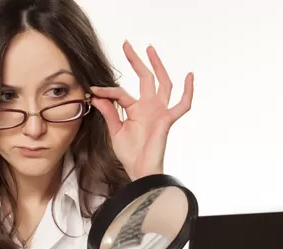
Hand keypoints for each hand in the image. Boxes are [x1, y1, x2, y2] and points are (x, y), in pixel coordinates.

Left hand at [90, 41, 193, 180]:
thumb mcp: (115, 131)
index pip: (121, 93)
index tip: (92, 90)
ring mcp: (159, 111)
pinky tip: (189, 76)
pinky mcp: (167, 120)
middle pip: (145, 78)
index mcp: (136, 110)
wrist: (139, 170)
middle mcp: (149, 107)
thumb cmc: (130, 154)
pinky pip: (182, 105)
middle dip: (136, 61)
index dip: (106, 91)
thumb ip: (110, 112)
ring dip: (157, 65)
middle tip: (127, 45)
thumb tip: (97, 95)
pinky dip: (188, 91)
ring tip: (150, 49)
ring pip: (162, 83)